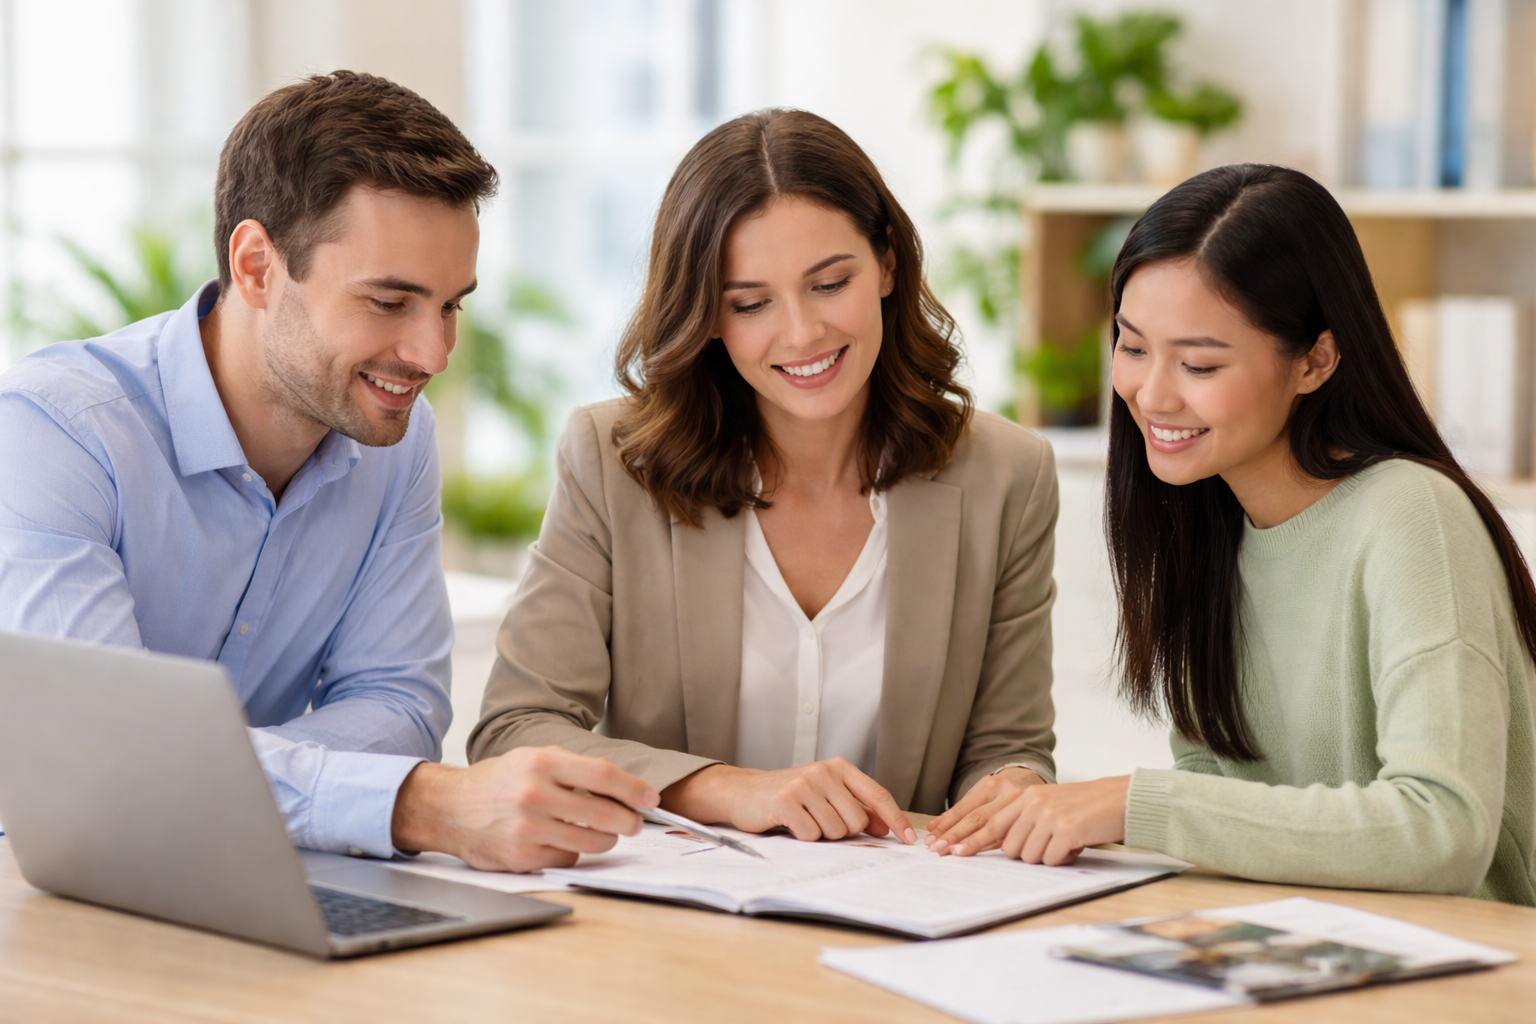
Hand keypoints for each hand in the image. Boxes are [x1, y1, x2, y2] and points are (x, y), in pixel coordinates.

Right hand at [391, 746, 659, 871]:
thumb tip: (624, 787)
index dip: (634, 789)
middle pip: (603, 813)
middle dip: (629, 821)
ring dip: (607, 840)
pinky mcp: (521, 858)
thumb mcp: (533, 758)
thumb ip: (574, 769)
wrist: (449, 807)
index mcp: (541, 763)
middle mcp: (534, 794)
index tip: (651, 798)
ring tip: (606, 833)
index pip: (603, 775)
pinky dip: (573, 853)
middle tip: (636, 823)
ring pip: (591, 842)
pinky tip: (564, 842)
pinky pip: (567, 859)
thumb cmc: (499, 781)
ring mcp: (527, 829)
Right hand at [662, 758, 916, 843]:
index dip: (895, 820)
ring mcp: (805, 785)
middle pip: (857, 821)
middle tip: (819, 821)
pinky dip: (802, 837)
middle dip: (842, 831)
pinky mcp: (786, 801)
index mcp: (839, 767)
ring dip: (820, 835)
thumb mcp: (825, 794)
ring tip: (803, 820)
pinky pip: (810, 835)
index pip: (877, 795)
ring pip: (835, 831)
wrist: (743, 792)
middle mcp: (824, 772)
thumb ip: (855, 806)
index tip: (908, 840)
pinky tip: (789, 824)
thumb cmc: (789, 796)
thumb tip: (886, 827)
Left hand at [926, 775, 1128, 865]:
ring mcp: (1049, 816)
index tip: (950, 851)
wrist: (1121, 799)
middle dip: (1014, 853)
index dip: (968, 838)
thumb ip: (1024, 819)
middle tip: (1007, 851)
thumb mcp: (1049, 806)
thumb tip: (1000, 844)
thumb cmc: (1085, 808)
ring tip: (1065, 841)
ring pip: (1028, 856)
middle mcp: (1033, 803)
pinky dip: (1064, 859)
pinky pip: (1051, 860)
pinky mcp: (1066, 830)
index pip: (988, 820)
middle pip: (1006, 845)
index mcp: (1026, 795)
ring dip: (1046, 856)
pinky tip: (1077, 844)